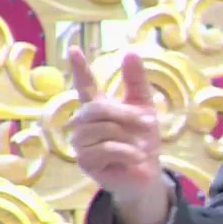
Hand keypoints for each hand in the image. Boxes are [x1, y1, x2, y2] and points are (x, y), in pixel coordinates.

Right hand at [69, 46, 162, 199]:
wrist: (147, 174)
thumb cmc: (142, 141)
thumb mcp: (145, 109)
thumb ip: (136, 82)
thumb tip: (130, 52)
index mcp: (97, 108)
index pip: (85, 86)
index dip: (80, 69)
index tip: (74, 49)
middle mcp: (83, 124)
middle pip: (98, 109)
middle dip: (126, 115)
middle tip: (148, 124)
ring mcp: (81, 143)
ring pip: (103, 130)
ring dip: (129, 137)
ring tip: (139, 147)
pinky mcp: (85, 161)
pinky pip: (106, 149)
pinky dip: (127, 152)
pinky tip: (135, 158)